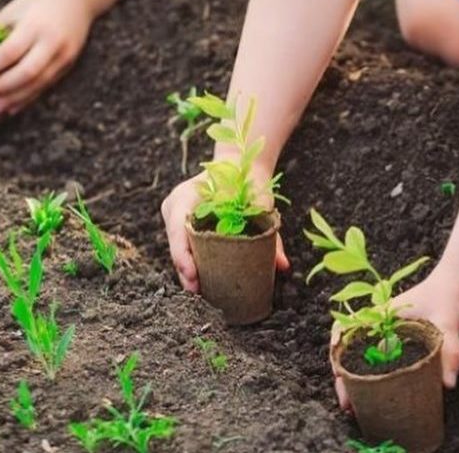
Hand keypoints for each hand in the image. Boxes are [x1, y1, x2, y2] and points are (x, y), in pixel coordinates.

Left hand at [0, 0, 93, 116]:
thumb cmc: (39, 2)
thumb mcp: (15, 8)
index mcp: (35, 25)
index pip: (10, 51)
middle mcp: (52, 43)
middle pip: (26, 72)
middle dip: (3, 85)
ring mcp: (62, 57)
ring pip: (37, 84)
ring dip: (14, 99)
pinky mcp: (67, 66)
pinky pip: (45, 86)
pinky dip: (27, 98)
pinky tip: (11, 108)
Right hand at [160, 167, 289, 292]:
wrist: (239, 165)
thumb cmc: (247, 181)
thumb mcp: (258, 204)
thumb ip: (270, 234)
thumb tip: (282, 266)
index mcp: (188, 195)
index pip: (178, 229)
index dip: (183, 257)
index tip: (194, 278)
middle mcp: (176, 204)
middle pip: (175, 244)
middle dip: (185, 272)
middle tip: (198, 293)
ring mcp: (175, 214)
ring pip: (177, 247)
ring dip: (187, 270)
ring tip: (200, 292)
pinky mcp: (181, 223)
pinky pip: (182, 246)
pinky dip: (191, 262)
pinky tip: (201, 281)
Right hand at [334, 264, 458, 410]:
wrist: (455, 289)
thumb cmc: (446, 298)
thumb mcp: (447, 322)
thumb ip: (450, 350)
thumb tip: (448, 383)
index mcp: (379, 314)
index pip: (347, 328)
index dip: (337, 349)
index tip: (338, 371)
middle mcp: (377, 326)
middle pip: (350, 351)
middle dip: (344, 378)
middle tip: (348, 405)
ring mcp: (385, 337)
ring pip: (360, 360)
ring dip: (355, 382)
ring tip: (355, 407)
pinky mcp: (396, 346)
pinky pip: (377, 364)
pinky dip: (372, 380)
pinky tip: (376, 398)